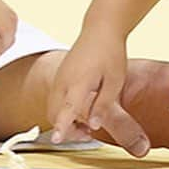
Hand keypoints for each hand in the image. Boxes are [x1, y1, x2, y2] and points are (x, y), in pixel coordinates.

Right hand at [49, 29, 148, 154]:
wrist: (100, 28)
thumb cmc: (110, 53)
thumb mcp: (115, 81)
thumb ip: (104, 104)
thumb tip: (94, 125)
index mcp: (79, 81)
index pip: (67, 108)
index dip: (62, 125)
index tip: (57, 139)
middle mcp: (64, 79)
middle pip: (54, 113)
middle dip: (65, 129)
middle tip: (88, 134)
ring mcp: (59, 76)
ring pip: (52, 107)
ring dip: (63, 120)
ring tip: (87, 124)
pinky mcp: (59, 75)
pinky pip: (54, 99)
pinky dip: (62, 110)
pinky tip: (81, 110)